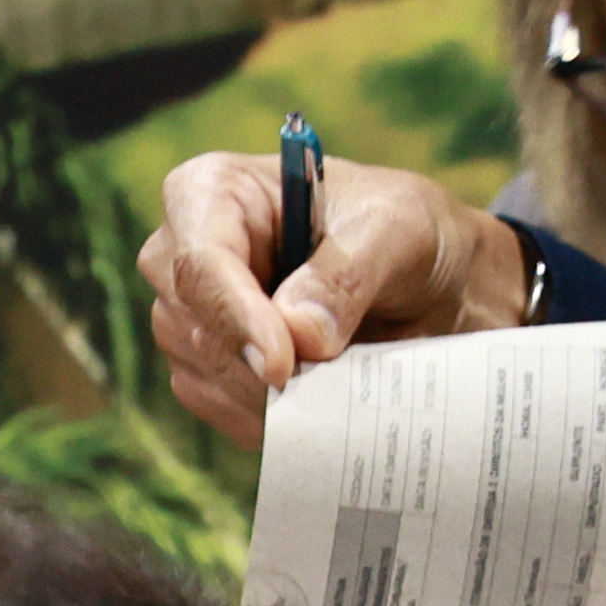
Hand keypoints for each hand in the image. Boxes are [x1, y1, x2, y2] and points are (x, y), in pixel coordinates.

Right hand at [138, 146, 530, 445]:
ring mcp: (187, 312)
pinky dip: (262, 415)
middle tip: (324, 383)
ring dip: (264, 395)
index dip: (235, 316)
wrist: (423, 284)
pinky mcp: (201, 363)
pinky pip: (212, 404)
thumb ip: (350, 272)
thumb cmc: (405, 231)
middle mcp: (183, 250)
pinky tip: (311, 403)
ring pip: (199, 369)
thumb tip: (300, 334)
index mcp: (214, 189)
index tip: (281, 367)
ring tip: (331, 387)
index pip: (200, 260)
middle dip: (253, 363)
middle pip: (190, 322)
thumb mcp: (399, 230)